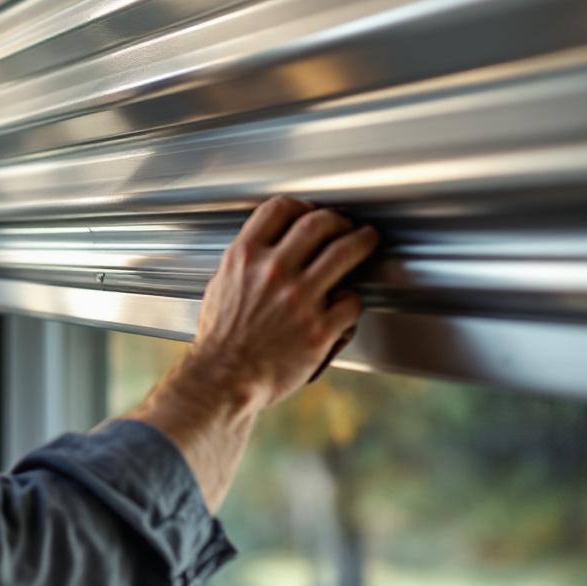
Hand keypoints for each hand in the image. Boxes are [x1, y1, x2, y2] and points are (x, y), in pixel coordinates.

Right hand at [192, 195, 377, 408]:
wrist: (223, 379)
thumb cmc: (220, 339)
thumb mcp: (220, 286)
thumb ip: (245, 263)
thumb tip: (264, 249)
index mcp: (245, 257)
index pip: (280, 208)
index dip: (301, 205)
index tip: (310, 211)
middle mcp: (273, 272)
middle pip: (319, 223)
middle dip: (338, 220)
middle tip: (345, 225)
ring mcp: (299, 299)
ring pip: (345, 253)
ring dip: (362, 243)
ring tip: (366, 241)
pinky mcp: (320, 328)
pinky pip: (351, 301)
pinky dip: (352, 300)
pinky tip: (347, 303)